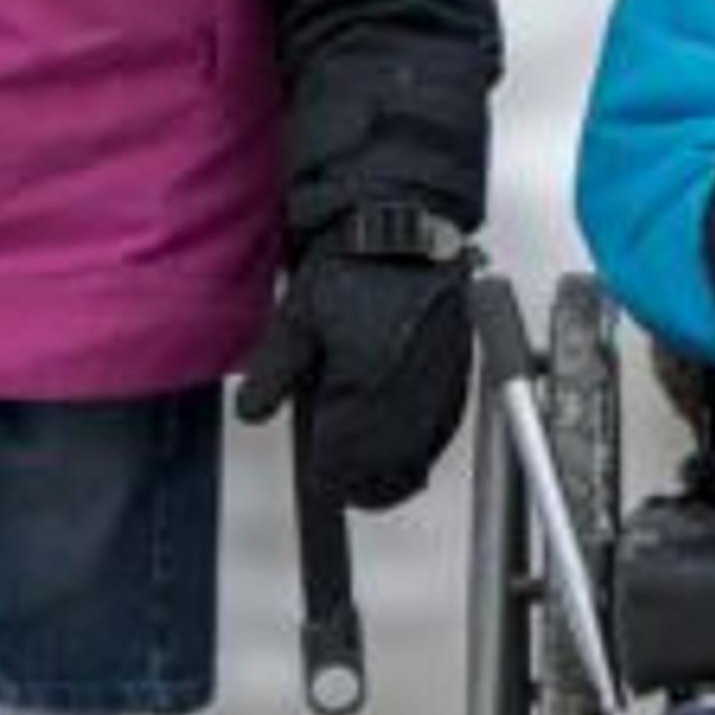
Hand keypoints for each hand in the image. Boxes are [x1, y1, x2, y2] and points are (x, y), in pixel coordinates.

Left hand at [232, 247, 475, 509]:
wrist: (406, 229)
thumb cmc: (356, 263)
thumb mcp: (296, 319)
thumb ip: (273, 375)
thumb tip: (255, 411)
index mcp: (362, 392)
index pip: (343, 470)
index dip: (327, 481)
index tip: (318, 478)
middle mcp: (406, 399)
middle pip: (387, 478)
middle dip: (361, 485)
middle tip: (342, 481)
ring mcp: (438, 390)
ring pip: (419, 460)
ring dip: (394, 469)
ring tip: (370, 465)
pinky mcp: (459, 375)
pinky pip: (443, 430)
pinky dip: (422, 442)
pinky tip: (403, 431)